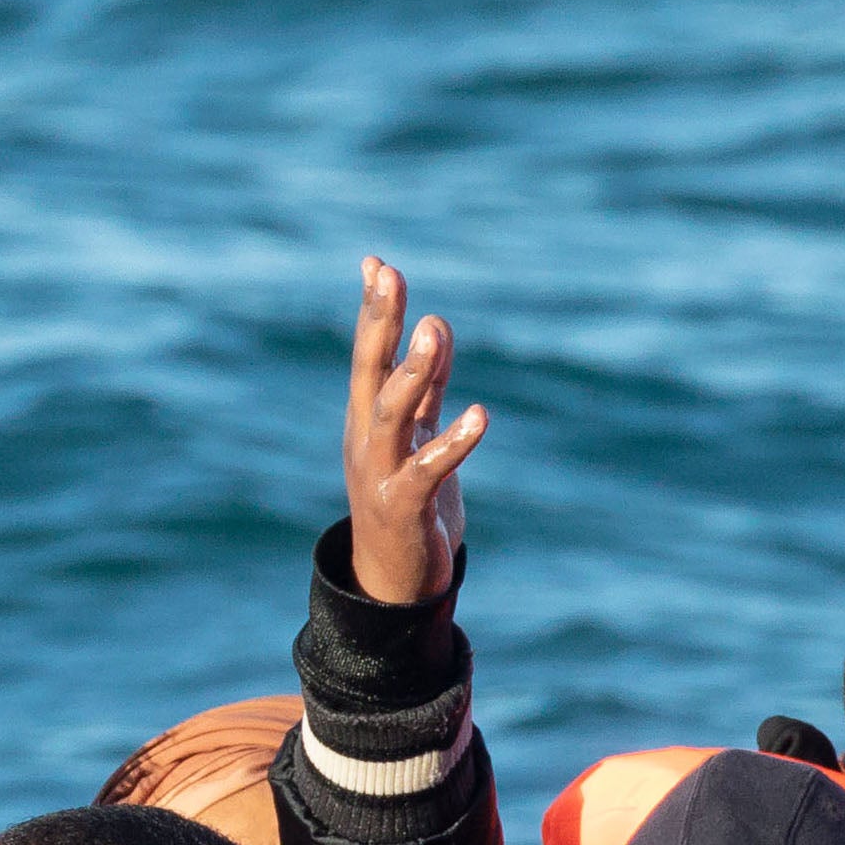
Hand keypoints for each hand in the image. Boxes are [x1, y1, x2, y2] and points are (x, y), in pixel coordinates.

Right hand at [344, 254, 488, 607]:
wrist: (393, 582)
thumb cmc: (406, 501)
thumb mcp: (417, 434)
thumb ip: (425, 383)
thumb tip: (433, 323)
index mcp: (368, 420)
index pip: (368, 355)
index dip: (373, 311)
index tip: (376, 263)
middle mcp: (366, 440)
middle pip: (368, 373)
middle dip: (378, 324)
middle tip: (390, 276)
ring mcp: (379, 473)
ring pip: (390, 414)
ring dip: (411, 372)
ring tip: (433, 330)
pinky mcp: (403, 507)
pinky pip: (427, 470)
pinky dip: (452, 443)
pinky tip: (479, 415)